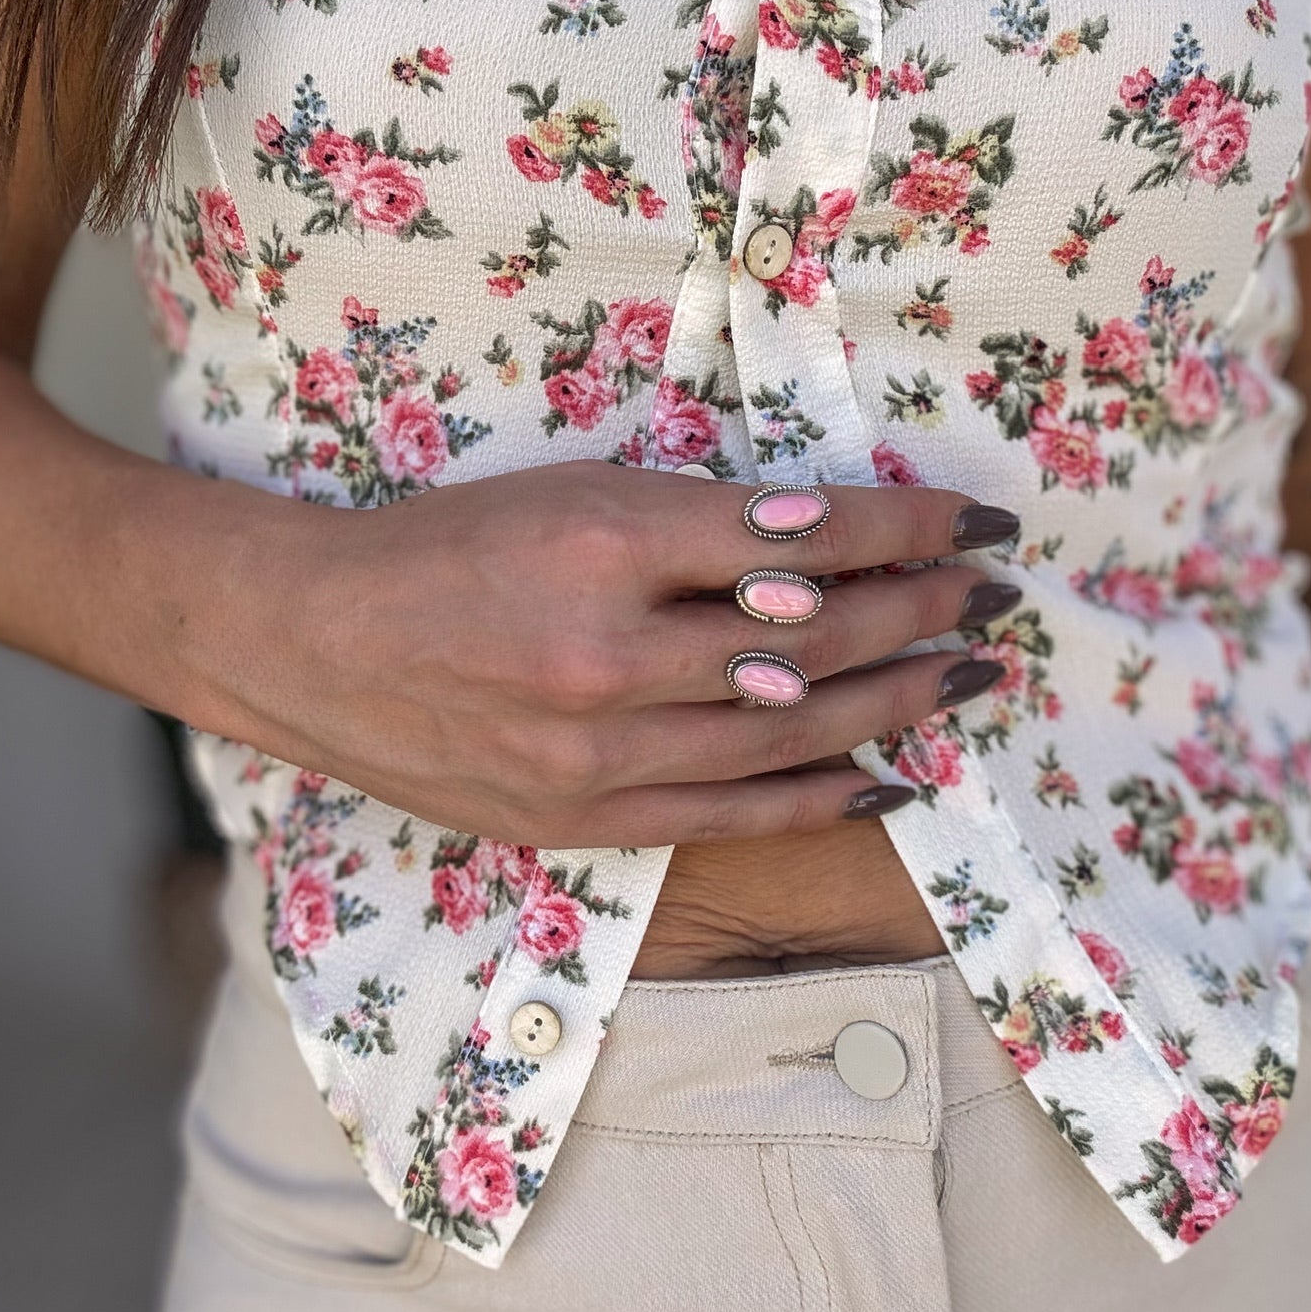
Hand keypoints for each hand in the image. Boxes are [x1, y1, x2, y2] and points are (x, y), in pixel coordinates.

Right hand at [247, 461, 1018, 847]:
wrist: (318, 646)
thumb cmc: (445, 549)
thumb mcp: (570, 492)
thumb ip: (698, 522)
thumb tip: (836, 542)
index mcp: (603, 543)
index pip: (804, 537)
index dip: (908, 524)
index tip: (973, 517)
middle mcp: (608, 654)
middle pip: (813, 639)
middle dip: (924, 608)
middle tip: (991, 592)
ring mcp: (598, 752)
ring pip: (791, 732)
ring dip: (898, 700)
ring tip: (968, 673)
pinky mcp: (584, 819)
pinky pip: (733, 815)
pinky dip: (822, 797)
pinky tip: (894, 776)